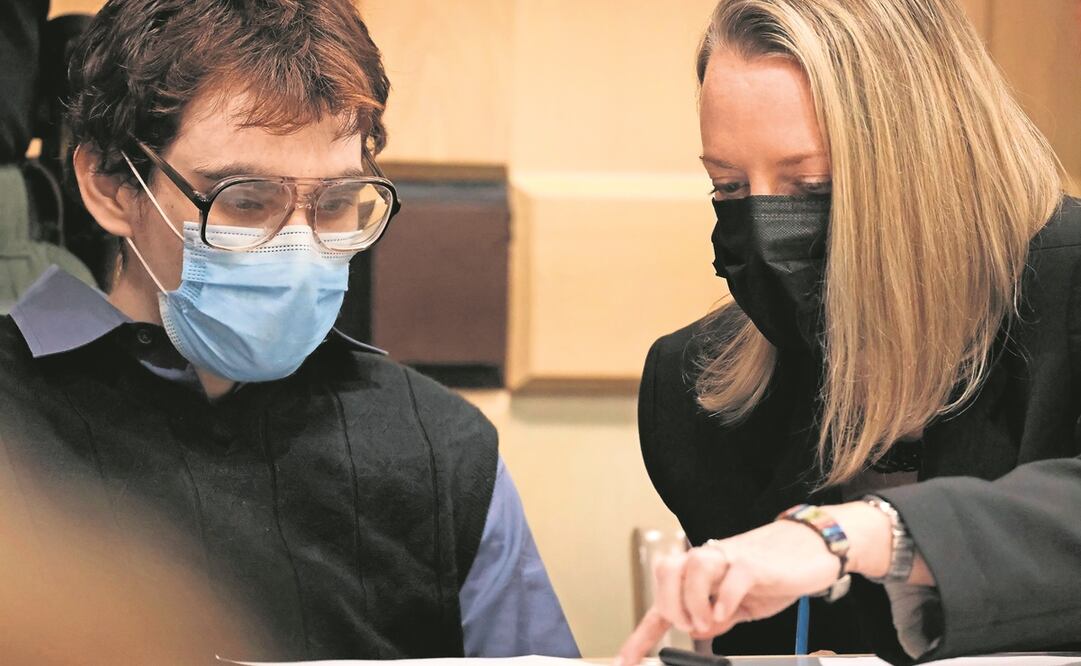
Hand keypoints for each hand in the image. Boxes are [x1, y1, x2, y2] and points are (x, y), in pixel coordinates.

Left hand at [616, 502, 900, 665]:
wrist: (814, 545)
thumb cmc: (776, 572)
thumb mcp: (742, 604)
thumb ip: (718, 615)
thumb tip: (698, 630)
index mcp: (703, 572)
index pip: (663, 600)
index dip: (641, 635)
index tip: (624, 661)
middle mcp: (711, 559)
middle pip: (667, 570)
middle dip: (670, 605)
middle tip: (691, 627)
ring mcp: (731, 557)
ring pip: (691, 566)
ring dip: (693, 601)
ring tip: (709, 621)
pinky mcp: (754, 563)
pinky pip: (730, 576)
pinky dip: (723, 598)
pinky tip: (728, 613)